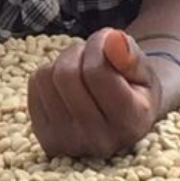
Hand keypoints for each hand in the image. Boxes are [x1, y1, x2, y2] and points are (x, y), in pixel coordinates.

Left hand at [27, 28, 177, 159]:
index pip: (97, 73)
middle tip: (94, 53)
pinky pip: (35, 85)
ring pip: (46, 76)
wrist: (123, 122)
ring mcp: (68, 142)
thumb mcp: (145, 72)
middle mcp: (99, 140)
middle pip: (67, 74)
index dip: (99, 45)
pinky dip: (49, 75)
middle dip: (79, 51)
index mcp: (131, 123)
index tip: (108, 38)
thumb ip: (131, 57)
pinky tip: (68, 85)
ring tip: (82, 68)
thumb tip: (112, 39)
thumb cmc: (136, 91)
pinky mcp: (45, 138)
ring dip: (62, 61)